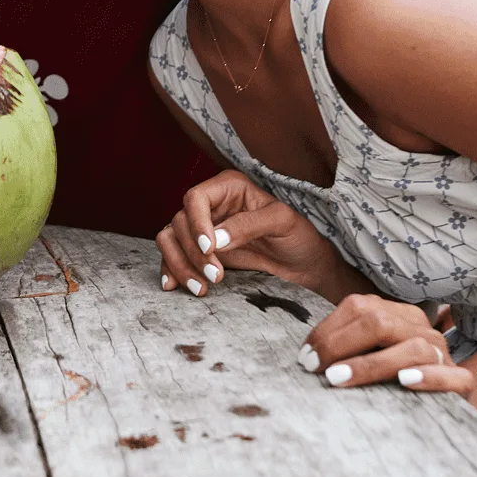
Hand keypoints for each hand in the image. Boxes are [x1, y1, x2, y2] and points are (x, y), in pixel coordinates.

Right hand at [156, 170, 353, 299]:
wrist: (306, 267)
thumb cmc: (298, 237)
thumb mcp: (282, 223)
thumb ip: (249, 225)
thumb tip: (215, 239)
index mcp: (229, 187)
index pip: (196, 198)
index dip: (196, 223)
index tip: (210, 249)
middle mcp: (212, 205)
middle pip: (180, 221)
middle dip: (193, 252)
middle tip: (215, 275)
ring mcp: (203, 229)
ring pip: (170, 238)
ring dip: (179, 264)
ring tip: (200, 288)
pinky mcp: (200, 252)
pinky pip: (174, 255)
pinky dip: (171, 270)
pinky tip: (173, 285)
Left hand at [301, 292, 470, 396]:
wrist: (439, 411)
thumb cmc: (391, 384)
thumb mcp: (367, 356)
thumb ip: (346, 347)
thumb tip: (307, 354)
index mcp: (397, 314)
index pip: (358, 308)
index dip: (328, 331)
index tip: (305, 359)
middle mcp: (421, 327)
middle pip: (380, 323)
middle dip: (342, 345)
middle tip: (318, 370)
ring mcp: (443, 352)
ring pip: (412, 348)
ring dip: (372, 364)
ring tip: (340, 379)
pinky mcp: (461, 382)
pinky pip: (453, 377)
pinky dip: (429, 377)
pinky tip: (404, 383)